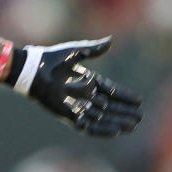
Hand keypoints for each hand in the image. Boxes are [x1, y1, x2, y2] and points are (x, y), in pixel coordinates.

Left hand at [16, 37, 142, 136]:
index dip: (124, 96)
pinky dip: (102, 129)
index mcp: (85, 80)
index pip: (109, 90)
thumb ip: (93, 48)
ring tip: (132, 125)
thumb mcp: (74, 52)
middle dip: (124, 111)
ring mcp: (75, 105)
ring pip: (101, 117)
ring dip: (117, 122)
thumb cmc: (50, 59)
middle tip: (139, 117)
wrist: (31, 71)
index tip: (138, 101)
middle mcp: (82, 94)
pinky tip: (116, 131)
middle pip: (108, 106)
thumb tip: (111, 40)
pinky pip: (87, 126)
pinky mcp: (67, 115)